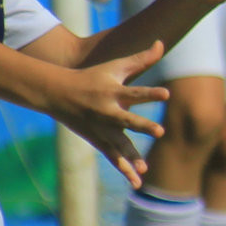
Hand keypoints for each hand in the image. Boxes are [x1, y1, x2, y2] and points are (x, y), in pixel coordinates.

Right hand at [48, 41, 168, 185]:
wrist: (58, 94)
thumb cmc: (93, 77)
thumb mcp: (115, 67)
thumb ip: (142, 58)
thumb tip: (162, 42)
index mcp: (113, 92)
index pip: (136, 92)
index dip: (151, 93)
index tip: (167, 94)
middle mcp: (108, 112)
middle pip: (128, 121)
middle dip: (143, 126)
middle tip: (160, 131)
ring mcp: (103, 130)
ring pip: (120, 145)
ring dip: (132, 157)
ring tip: (144, 170)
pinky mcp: (100, 142)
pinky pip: (115, 159)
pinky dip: (125, 170)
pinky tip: (138, 183)